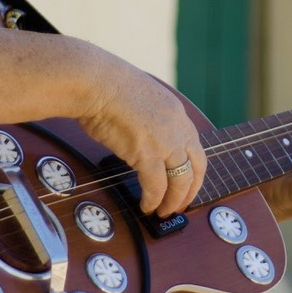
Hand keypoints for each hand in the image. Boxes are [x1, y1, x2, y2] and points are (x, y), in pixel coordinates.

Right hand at [79, 56, 206, 217]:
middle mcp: (178, 128)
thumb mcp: (141, 99)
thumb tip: (141, 137)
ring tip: (163, 211)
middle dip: (189, 191)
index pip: (196, 149)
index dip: (193, 171)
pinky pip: (156, 186)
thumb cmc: (106, 86)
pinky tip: (146, 206)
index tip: (187, 184)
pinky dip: (152, 200)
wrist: (95, 81)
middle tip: (180, 205)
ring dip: (173, 201)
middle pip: (195, 168)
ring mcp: (165, 141)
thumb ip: (149, 119)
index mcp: (177, 113)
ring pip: (180, 181)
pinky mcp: (147, 154)